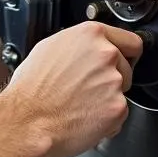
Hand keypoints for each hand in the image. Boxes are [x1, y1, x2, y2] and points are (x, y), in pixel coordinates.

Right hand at [5, 22, 143, 156]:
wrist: (27, 121)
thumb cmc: (31, 90)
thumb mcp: (48, 49)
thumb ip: (78, 44)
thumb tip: (86, 48)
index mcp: (90, 35)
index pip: (131, 40)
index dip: (124, 53)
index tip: (122, 60)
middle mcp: (106, 54)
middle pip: (126, 67)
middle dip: (111, 77)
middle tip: (86, 88)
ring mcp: (114, 81)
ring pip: (121, 91)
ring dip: (107, 98)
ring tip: (80, 103)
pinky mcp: (118, 108)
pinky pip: (119, 113)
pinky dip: (106, 119)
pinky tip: (83, 117)